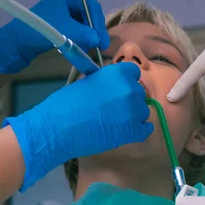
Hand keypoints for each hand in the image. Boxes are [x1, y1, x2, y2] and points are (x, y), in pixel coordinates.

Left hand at [0, 0, 109, 72]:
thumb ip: (85, 34)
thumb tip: (98, 40)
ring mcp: (65, 7)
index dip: (98, 25)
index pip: (92, 7)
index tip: (102, 42)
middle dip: (93, 31)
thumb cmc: (37, 31)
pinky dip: (80, 37)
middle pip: (90, 14)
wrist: (14, 43)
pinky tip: (80, 47)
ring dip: (87, 36)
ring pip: (84, 23)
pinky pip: (77, 28)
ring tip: (88, 49)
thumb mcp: (64, 31)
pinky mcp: (60, 20)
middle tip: (99, 48)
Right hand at [5, 62, 152, 189]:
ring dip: (132, 115)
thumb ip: (106, 80)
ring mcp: (133, 111)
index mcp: (118, 73)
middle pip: (138, 93)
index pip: (133, 73)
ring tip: (116, 121)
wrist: (58, 128)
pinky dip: (138, 129)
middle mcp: (130, 89)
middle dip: (128, 99)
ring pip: (142, 111)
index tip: (117, 88)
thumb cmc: (67, 102)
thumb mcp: (88, 80)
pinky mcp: (132, 132)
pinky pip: (145, 129)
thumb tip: (113, 84)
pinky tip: (126, 130)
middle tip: (112, 107)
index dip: (125, 81)